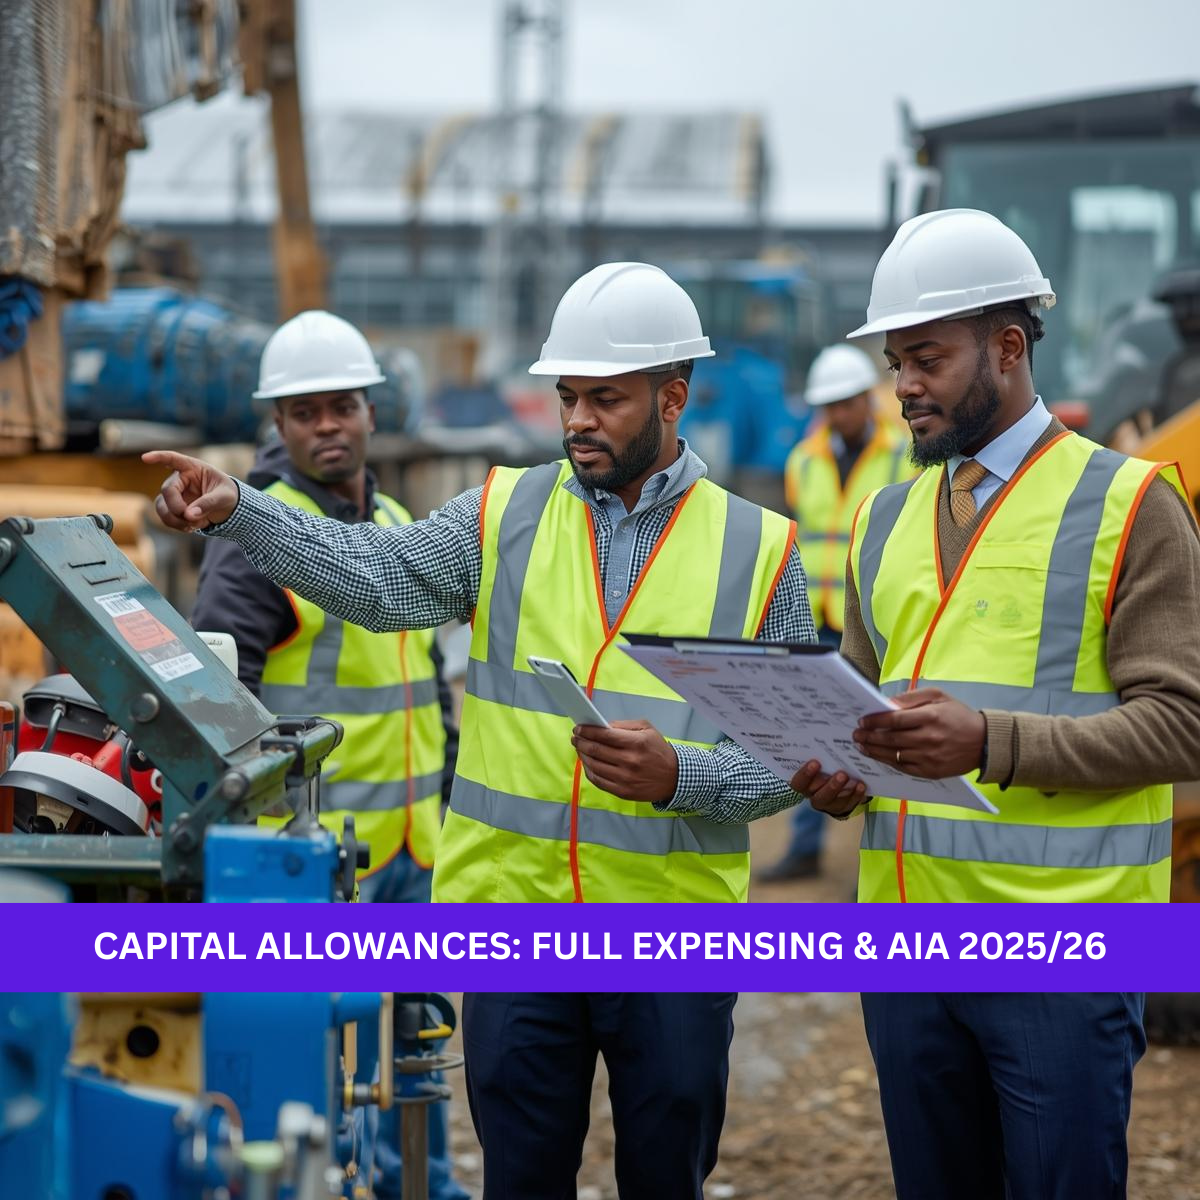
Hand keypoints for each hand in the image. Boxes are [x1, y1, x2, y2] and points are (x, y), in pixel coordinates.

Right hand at [142, 450, 239, 530]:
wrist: (228, 508)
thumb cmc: (228, 495)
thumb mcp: (225, 497)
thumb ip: (208, 503)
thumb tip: (188, 515)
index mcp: (193, 468)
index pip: (173, 459)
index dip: (159, 457)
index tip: (145, 458)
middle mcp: (180, 480)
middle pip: (167, 491)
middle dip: (177, 507)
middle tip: (192, 518)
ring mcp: (174, 494)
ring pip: (161, 506)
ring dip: (174, 520)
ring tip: (194, 526)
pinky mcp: (173, 508)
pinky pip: (166, 518)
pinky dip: (178, 526)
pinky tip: (192, 527)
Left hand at [572, 719, 678, 802]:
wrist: (674, 778)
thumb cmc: (659, 751)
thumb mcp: (647, 729)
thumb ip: (623, 725)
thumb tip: (601, 726)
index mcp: (636, 743)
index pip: (604, 735)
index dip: (587, 731)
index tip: (578, 728)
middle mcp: (630, 761)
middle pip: (595, 750)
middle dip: (581, 742)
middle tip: (575, 737)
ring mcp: (625, 779)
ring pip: (594, 766)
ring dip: (582, 756)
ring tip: (580, 749)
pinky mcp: (623, 792)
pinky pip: (598, 781)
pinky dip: (589, 771)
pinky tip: (588, 763)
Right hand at [788, 760, 867, 817]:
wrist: (834, 783)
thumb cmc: (823, 767)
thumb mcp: (818, 760)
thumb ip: (817, 754)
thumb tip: (821, 735)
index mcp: (803, 784)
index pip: (798, 783)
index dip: (805, 775)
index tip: (815, 762)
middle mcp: (813, 796)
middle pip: (817, 795)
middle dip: (830, 785)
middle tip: (842, 774)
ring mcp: (828, 804)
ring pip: (833, 801)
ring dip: (843, 790)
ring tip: (852, 779)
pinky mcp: (842, 807)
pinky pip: (849, 804)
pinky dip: (856, 795)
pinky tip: (861, 785)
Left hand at [853, 688, 984, 777]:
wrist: (984, 743)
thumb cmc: (959, 716)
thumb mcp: (939, 696)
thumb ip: (912, 697)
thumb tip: (888, 703)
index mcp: (930, 717)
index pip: (895, 719)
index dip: (875, 720)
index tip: (862, 721)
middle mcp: (928, 738)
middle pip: (891, 739)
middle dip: (869, 737)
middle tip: (856, 735)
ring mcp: (929, 757)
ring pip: (894, 755)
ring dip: (874, 751)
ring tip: (862, 746)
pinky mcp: (931, 772)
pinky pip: (904, 768)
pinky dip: (889, 762)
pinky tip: (879, 757)